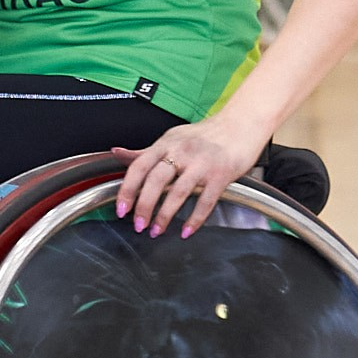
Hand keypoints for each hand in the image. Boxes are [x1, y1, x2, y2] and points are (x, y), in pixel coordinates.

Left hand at [113, 106, 267, 238]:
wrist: (241, 125)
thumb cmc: (205, 135)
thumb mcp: (171, 138)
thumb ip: (145, 151)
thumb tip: (116, 153)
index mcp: (166, 144)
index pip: (139, 166)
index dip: (127, 189)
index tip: (122, 209)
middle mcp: (182, 152)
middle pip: (155, 181)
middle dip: (144, 207)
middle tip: (138, 225)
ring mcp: (202, 163)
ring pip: (178, 193)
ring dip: (165, 216)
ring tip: (157, 231)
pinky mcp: (221, 175)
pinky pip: (205, 202)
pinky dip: (195, 220)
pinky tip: (186, 231)